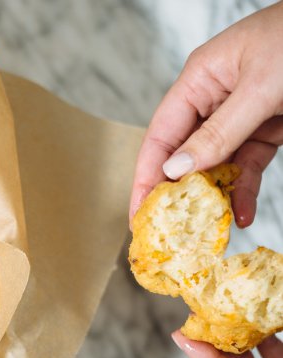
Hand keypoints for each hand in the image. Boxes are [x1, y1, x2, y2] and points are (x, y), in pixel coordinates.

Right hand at [130, 1, 282, 227]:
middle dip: (177, 192)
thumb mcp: (261, 87)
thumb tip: (176, 170)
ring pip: (216, 166)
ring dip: (213, 197)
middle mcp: (213, 100)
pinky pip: (247, 166)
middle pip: (184, 155)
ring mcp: (239, 117)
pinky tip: (243, 213)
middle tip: (168, 229)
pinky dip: (244, 190)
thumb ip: (219, 132)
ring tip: (209, 227)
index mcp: (200, 80)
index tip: (140, 211)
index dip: (147, 175)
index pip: (161, 136)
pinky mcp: (265, 130)